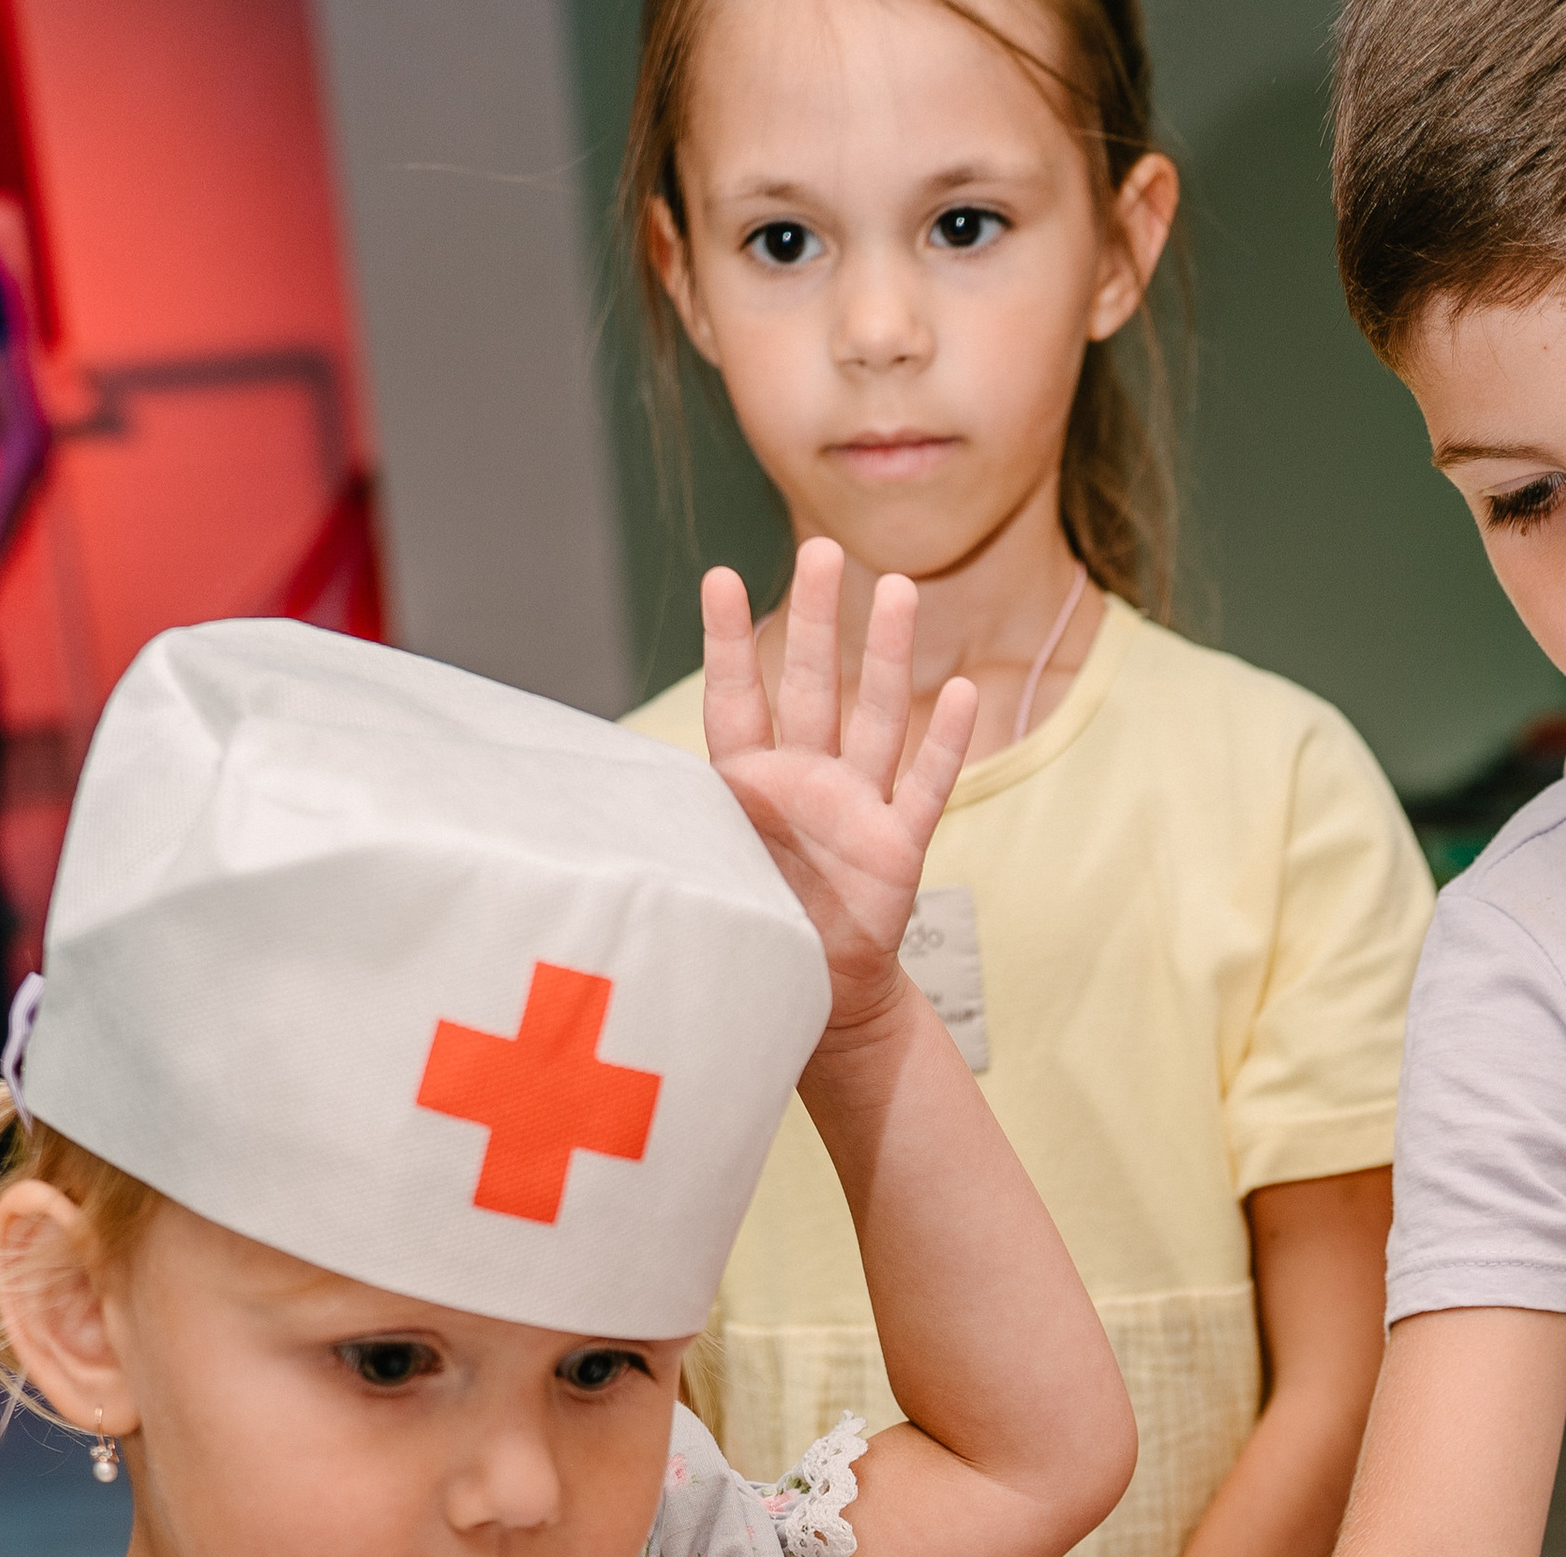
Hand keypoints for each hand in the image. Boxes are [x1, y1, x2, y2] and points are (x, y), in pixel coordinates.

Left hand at [701, 540, 974, 1035]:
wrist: (812, 998)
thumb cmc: (752, 933)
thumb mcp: (702, 876)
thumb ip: (680, 829)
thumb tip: (605, 801)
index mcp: (748, 784)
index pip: (736, 699)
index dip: (729, 642)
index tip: (721, 576)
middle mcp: (806, 782)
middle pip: (814, 686)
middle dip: (819, 619)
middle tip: (825, 549)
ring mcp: (856, 810)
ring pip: (877, 720)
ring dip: (889, 656)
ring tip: (900, 590)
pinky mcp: (896, 850)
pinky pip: (925, 790)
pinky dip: (944, 745)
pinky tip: (961, 693)